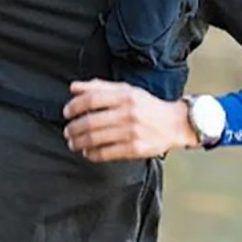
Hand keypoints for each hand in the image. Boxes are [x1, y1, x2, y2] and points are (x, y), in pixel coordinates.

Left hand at [63, 78, 199, 161]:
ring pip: (95, 139)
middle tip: (67, 132)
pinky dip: (92, 154)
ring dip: (79, 142)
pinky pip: (106, 153)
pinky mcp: (135, 148)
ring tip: (73, 143)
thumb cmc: (147, 107)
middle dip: (73, 128)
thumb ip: (99, 87)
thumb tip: (73, 88)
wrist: (175, 124)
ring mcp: (131, 132)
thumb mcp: (127, 91)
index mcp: (125, 95)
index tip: (66, 113)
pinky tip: (87, 152)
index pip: (92, 99)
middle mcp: (128, 113)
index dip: (74, 106)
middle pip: (90, 121)